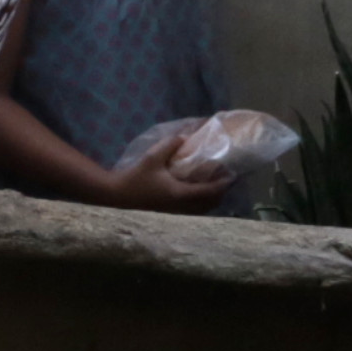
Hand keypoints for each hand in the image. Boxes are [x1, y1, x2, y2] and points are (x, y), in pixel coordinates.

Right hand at [104, 131, 233, 215]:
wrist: (118, 196)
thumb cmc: (135, 178)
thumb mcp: (152, 158)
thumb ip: (170, 145)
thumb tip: (185, 137)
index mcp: (181, 194)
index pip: (211, 191)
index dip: (224, 183)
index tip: (233, 174)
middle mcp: (183, 206)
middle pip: (211, 203)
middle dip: (222, 192)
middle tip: (226, 178)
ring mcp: (177, 212)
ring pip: (204, 209)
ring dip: (212, 198)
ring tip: (214, 184)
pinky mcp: (171, 213)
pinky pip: (195, 210)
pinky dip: (202, 202)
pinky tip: (197, 192)